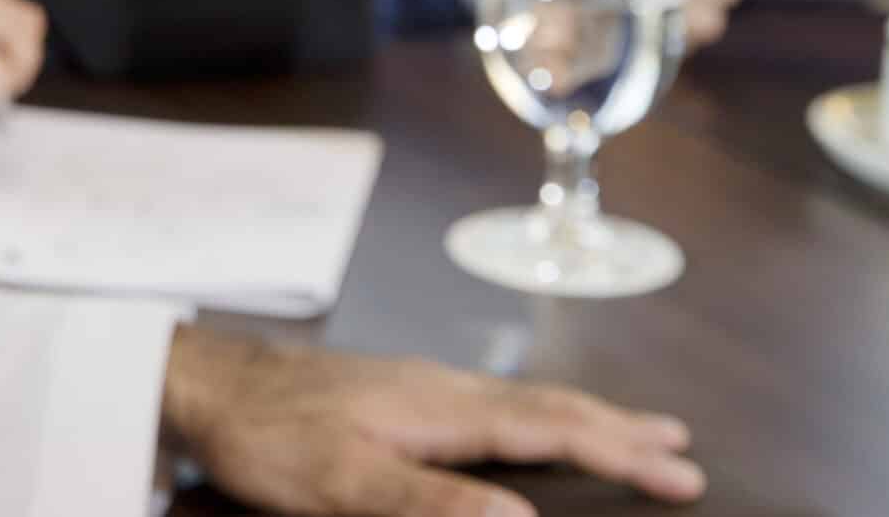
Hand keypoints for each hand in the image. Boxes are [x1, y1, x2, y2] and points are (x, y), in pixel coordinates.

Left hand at [160, 327, 703, 514]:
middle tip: (681, 446)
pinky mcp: (398, 393)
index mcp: (442, 407)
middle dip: (620, 428)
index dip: (620, 451)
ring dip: (584, 415)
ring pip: (523, 399)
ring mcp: (420, 386)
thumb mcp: (343, 485)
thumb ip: (430, 505)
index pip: (553, 428)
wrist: (206, 383)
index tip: (681, 471)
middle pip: (550, 405)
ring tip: (630, 428)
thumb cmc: (267, 433)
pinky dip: (536, 412)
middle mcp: (441, 387)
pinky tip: (530, 423)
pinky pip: (492, 400)